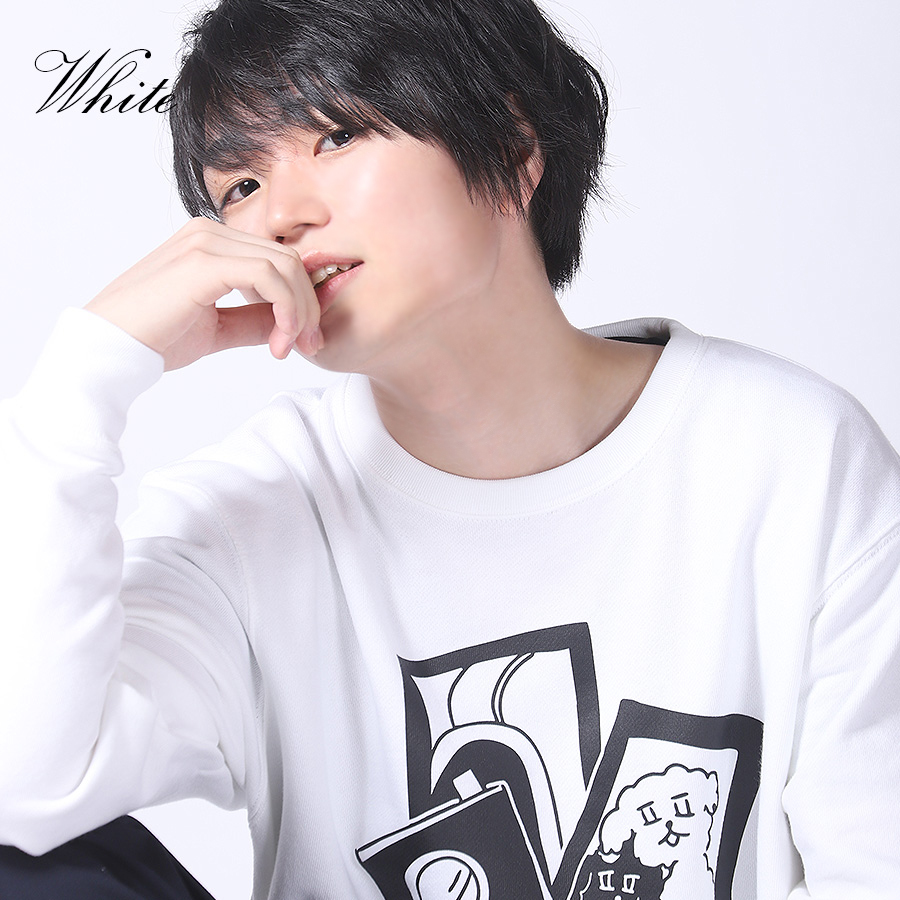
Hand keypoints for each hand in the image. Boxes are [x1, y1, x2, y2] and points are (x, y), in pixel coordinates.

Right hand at [85, 218, 321, 369]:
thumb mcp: (218, 328)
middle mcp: (210, 233)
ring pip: (285, 266)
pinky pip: (269, 276)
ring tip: (289, 347)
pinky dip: (285, 309)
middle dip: (308, 307)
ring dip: (299, 311)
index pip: (279, 260)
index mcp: (212, 243)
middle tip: (310, 346)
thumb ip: (253, 320)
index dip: (302, 300)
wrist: (111, 348)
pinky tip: (279, 339)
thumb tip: (292, 323)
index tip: (304, 341)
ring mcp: (206, 242)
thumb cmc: (155, 338)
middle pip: (289, 260)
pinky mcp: (205, 262)